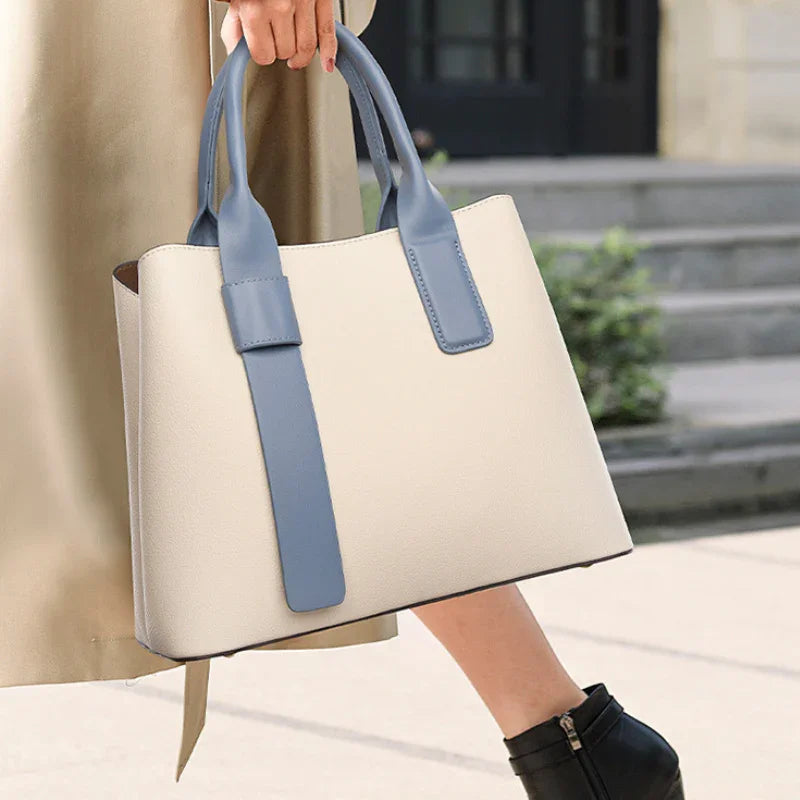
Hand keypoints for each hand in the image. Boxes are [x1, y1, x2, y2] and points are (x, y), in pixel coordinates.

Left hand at [221, 0, 336, 71]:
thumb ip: (234, 25)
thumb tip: (237, 51)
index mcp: (255, 9)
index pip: (264, 55)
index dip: (263, 54)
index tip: (263, 49)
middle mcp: (280, 7)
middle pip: (286, 51)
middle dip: (281, 50)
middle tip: (277, 42)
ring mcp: (304, 2)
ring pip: (308, 47)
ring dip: (301, 54)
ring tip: (296, 55)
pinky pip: (328, 31)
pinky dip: (330, 51)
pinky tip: (327, 63)